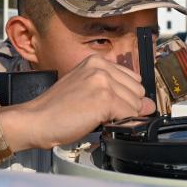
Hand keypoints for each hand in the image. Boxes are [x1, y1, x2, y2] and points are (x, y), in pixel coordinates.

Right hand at [0, 55, 155, 150]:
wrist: (36, 120)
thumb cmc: (56, 110)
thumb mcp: (88, 92)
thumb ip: (117, 93)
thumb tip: (149, 105)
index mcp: (96, 61)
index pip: (133, 80)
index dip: (125, 98)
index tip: (109, 106)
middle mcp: (101, 66)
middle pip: (138, 92)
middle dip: (125, 107)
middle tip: (99, 114)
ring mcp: (103, 81)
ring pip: (136, 105)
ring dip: (121, 117)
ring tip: (95, 117)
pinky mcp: (104, 98)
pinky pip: (129, 116)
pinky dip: (120, 125)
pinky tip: (99, 123)